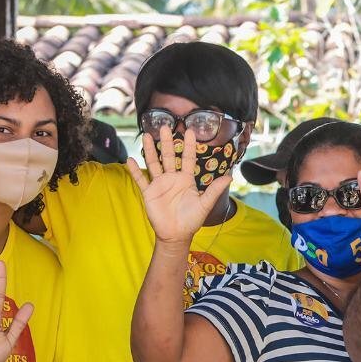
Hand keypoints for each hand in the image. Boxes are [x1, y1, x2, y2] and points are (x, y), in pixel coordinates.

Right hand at [125, 127, 230, 244]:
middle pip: (168, 156)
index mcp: (186, 179)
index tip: (190, 131)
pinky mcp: (149, 192)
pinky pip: (141, 179)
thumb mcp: (205, 204)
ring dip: (149, 150)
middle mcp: (172, 178)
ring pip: (153, 163)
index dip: (188, 145)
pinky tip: (130, 159)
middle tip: (165, 126)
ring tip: (146, 135)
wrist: (176, 235)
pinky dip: (135, 171)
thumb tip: (230, 176)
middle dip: (166, 142)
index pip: (187, 158)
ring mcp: (160, 184)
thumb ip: (215, 190)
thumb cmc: (191, 220)